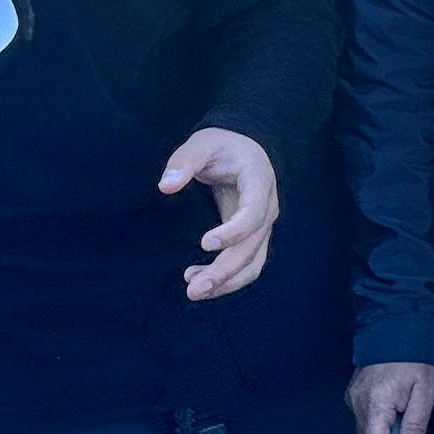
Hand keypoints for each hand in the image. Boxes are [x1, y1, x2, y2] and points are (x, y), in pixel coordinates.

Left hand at [159, 126, 277, 300]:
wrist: (240, 150)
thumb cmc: (222, 145)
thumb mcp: (202, 143)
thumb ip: (184, 161)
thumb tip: (165, 186)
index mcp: (259, 181)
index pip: (253, 214)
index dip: (232, 232)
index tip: (204, 243)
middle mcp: (267, 207)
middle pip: (251, 248)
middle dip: (224, 271)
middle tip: (192, 287)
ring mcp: (262, 226)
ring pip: (252, 264)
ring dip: (225, 282)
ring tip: (193, 290)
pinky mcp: (252, 238)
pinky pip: (246, 266)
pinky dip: (226, 279)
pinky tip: (197, 279)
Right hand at [348, 360, 433, 433]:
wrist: (398, 323)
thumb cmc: (416, 357)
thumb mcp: (425, 392)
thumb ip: (415, 428)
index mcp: (375, 404)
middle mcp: (358, 402)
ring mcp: (353, 395)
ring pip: (366, 430)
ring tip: (404, 432)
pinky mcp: (354, 390)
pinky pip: (364, 416)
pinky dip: (378, 423)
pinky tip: (394, 415)